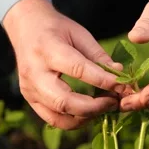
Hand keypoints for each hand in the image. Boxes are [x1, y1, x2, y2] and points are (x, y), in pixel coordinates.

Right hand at [3, 0, 126, 129]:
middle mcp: (34, 72)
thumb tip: (119, 74)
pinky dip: (74, 120)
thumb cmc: (56, 29)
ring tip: (105, 107)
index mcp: (47, 49)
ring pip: (59, 116)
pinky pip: (53, 119)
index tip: (123, 85)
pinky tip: (90, 112)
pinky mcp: (30, 99)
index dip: (102, 80)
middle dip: (94, 106)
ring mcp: (29, 89)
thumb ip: (98, 55)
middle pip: (64, 101)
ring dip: (86, 117)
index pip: (78, 69)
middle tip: (115, 102)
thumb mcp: (79, 34)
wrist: (26, 28)